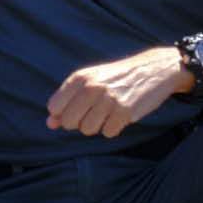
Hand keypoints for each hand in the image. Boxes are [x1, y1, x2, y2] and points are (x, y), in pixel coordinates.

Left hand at [46, 45, 202, 141]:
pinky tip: (121, 115)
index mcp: (79, 78)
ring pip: (87, 130)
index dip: (63, 113)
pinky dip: (114, 128)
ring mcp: (108, 100)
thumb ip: (68, 101)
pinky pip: (108, 133)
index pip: (54, 107)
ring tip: (109, 112)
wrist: (153, 69)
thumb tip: (49, 124)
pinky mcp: (124, 112)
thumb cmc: (116, 78)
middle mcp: (91, 87)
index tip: (77, 108)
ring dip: (97, 126)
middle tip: (95, 112)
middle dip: (79, 123)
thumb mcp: (90, 81)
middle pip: (69, 122)